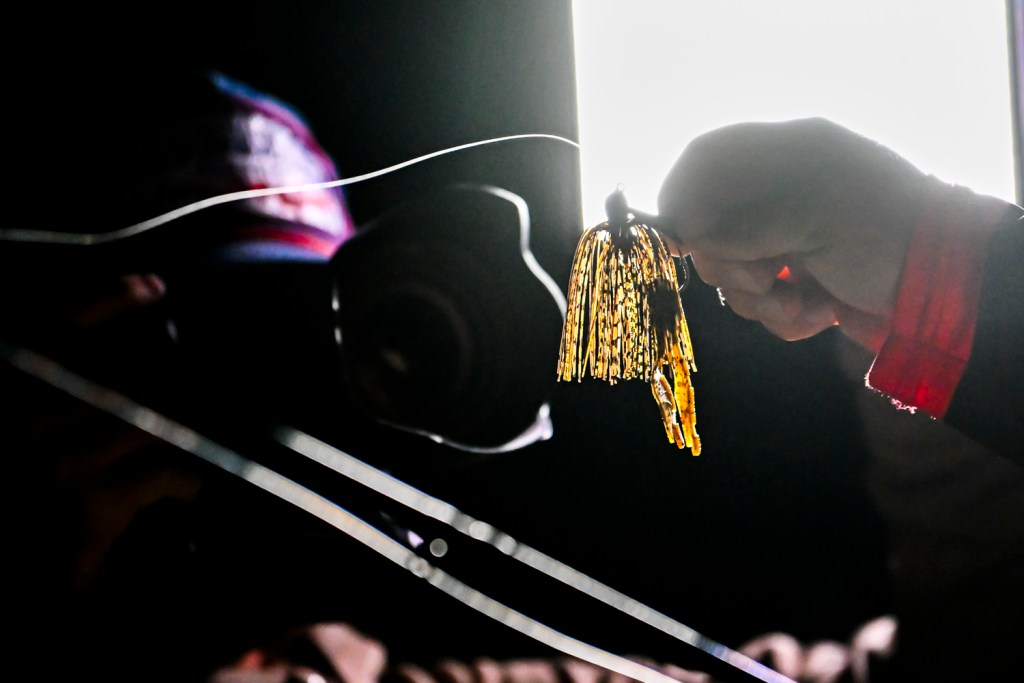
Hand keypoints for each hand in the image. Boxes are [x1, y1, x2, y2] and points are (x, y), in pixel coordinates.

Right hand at [657, 118, 934, 350]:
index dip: (682, 199)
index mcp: (786, 155)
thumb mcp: (806, 217)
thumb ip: (737, 223)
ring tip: (799, 302)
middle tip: (761, 277)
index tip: (680, 242)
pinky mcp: (803, 279)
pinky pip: (764, 301)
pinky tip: (819, 313)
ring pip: (735, 273)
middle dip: (729, 264)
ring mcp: (792, 238)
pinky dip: (786, 316)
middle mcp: (782, 194)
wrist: (946, 289)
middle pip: (711, 227)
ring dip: (759, 299)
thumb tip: (679, 233)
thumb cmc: (879, 236)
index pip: (706, 162)